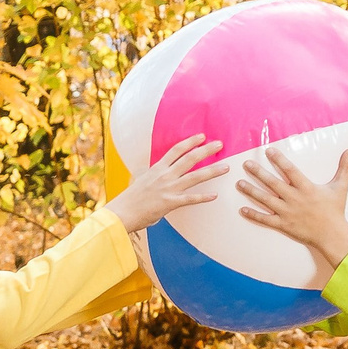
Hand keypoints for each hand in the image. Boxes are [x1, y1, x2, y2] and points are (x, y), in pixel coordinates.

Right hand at [104, 134, 227, 231]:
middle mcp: (164, 176)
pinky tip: (214, 196)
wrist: (121, 212)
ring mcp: (168, 189)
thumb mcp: (142, 182)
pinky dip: (203, 197)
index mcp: (157, 169)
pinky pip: (190, 199)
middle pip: (189, 159)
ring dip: (212, 171)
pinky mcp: (170, 203)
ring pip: (195, 176)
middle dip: (206, 151)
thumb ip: (154, 178)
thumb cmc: (130, 200)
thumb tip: (159, 177)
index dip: (190, 142)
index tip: (202, 136)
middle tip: (220, 145)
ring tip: (225, 167)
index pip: (176, 150)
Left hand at [236, 145, 347, 280]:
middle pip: (273, 183)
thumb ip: (345, 167)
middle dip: (258, 173)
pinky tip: (242, 209)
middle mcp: (294, 199)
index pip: (290, 170)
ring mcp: (287, 212)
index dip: (279, 159)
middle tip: (246, 164)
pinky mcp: (283, 225)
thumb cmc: (335, 210)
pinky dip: (254, 215)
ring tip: (239, 183)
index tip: (268, 151)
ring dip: (251, 191)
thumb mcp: (341, 186)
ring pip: (265, 200)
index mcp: (306, 188)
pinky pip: (266, 219)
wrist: (332, 235)